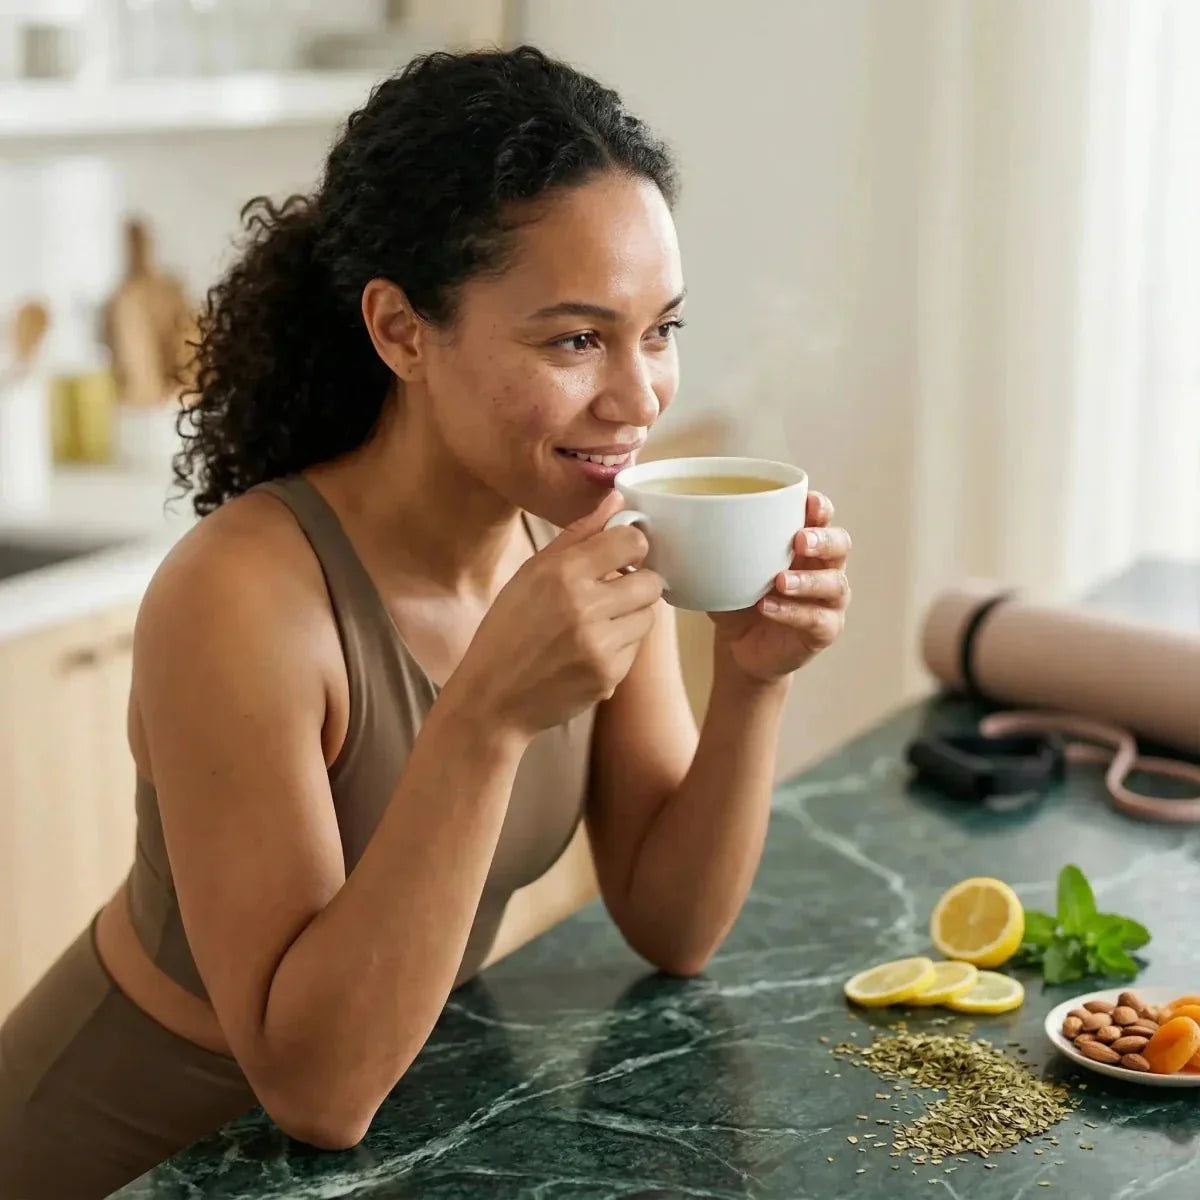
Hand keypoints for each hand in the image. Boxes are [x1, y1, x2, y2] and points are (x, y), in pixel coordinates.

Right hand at [455, 492, 663, 738]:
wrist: (493, 699)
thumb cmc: (509, 629)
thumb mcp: (531, 573)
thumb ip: (578, 535)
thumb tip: (618, 499)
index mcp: (562, 573)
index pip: (632, 542)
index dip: (632, 545)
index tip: (622, 553)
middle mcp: (584, 607)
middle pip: (651, 581)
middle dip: (637, 583)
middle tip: (613, 591)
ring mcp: (599, 645)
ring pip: (648, 616)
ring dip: (629, 616)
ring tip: (596, 623)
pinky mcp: (609, 675)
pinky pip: (636, 648)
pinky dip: (620, 646)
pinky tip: (588, 650)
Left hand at [709, 491, 850, 683]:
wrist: (742, 648)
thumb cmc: (739, 599)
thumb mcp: (725, 572)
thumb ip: (715, 551)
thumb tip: (680, 525)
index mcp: (805, 545)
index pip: (823, 518)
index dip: (820, 507)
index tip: (807, 500)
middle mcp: (825, 568)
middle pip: (840, 545)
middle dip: (822, 539)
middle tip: (798, 540)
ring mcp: (829, 600)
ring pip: (834, 584)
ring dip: (807, 580)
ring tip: (780, 580)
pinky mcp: (825, 630)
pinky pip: (816, 619)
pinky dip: (792, 612)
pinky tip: (767, 607)